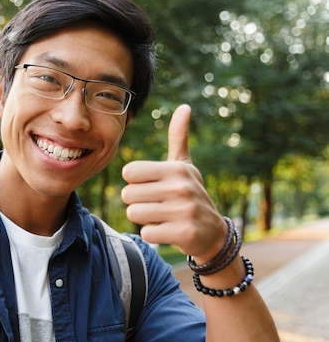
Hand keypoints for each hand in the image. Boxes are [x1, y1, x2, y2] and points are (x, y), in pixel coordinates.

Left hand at [121, 105, 226, 259]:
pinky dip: (153, 234)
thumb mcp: (184, 166)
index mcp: (176, 169)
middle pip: (127, 194)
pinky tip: (168, 230)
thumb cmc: (190, 194)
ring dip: (143, 219)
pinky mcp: (183, 233)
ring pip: (133, 213)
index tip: (151, 186)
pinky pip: (146, 233)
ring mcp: (183, 211)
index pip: (129, 172)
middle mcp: (181, 187)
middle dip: (137, 202)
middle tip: (157, 205)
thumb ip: (178, 138)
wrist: (212, 233)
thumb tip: (184, 107)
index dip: (135, 182)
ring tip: (162, 217)